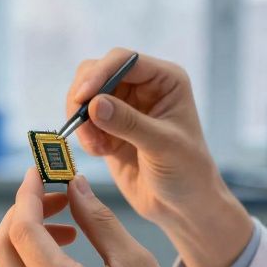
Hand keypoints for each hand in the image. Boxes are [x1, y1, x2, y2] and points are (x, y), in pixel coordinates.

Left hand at [0, 168, 231, 266]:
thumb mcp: (136, 264)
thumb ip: (98, 220)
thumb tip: (74, 186)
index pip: (23, 228)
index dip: (27, 194)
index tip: (38, 175)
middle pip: (0, 250)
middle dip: (20, 216)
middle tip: (52, 200)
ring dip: (19, 246)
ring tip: (62, 233)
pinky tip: (59, 266)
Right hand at [69, 48, 251, 266]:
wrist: (183, 207)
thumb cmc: (187, 173)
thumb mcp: (162, 146)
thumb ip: (128, 123)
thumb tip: (94, 104)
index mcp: (165, 79)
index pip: (123, 60)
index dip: (99, 74)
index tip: (82, 99)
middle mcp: (143, 86)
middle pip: (96, 71)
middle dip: (84, 96)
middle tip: (79, 124)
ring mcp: (124, 106)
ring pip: (85, 95)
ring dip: (82, 119)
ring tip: (97, 146)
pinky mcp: (109, 127)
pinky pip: (83, 120)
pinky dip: (85, 135)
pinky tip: (102, 152)